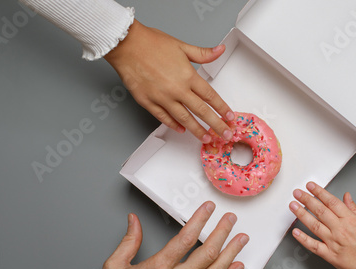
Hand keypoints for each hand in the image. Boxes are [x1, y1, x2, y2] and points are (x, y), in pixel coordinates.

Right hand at [94, 202, 248, 268]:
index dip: (199, 220)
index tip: (208, 209)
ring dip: (231, 252)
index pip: (185, 239)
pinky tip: (237, 266)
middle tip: (230, 219)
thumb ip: (128, 241)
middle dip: (222, 232)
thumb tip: (134, 222)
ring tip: (242, 238)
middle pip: (207, 253)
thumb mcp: (114, 268)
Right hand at [104, 20, 234, 142]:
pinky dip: (173, 125)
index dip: (222, 108)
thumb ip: (202, 53)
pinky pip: (163, 118)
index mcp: (188, 75)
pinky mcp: (148, 102)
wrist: (126, 45)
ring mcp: (162, 98)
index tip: (229, 118)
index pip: (210, 96)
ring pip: (184, 119)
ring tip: (206, 138)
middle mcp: (177, 89)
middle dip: (216, 125)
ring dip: (197, 130)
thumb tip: (220, 50)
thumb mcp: (181, 45)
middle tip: (225, 136)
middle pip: (201, 111)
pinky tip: (182, 130)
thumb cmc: (150, 42)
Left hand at [290, 183, 355, 268]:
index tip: (310, 186)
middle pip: (320, 211)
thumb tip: (347, 197)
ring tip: (292, 206)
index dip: (319, 192)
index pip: (331, 202)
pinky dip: (303, 239)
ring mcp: (333, 242)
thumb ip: (355, 209)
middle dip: (306, 199)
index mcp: (350, 220)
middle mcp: (340, 229)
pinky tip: (295, 232)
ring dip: (301, 214)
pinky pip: (313, 246)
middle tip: (297, 192)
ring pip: (314, 225)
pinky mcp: (329, 255)